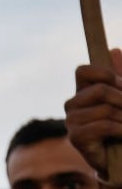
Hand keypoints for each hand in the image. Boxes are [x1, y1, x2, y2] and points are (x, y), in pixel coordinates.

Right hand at [65, 48, 121, 180]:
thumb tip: (114, 50)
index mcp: (83, 92)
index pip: (84, 71)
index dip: (104, 74)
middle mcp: (73, 104)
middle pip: (99, 90)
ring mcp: (72, 121)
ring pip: (104, 109)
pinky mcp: (76, 137)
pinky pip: (103, 125)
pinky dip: (121, 129)